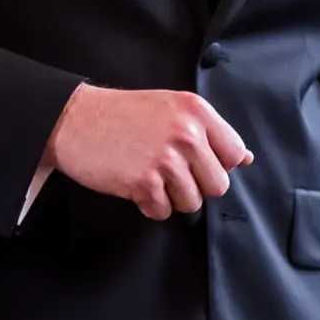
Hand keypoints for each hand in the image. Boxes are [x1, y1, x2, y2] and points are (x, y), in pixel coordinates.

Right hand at [43, 84, 249, 219]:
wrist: (74, 119)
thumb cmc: (120, 115)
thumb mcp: (171, 108)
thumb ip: (209, 132)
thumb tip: (244, 158)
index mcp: (196, 111)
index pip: (235, 153)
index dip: (216, 164)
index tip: (195, 161)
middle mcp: (186, 133)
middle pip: (218, 185)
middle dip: (195, 185)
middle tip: (168, 171)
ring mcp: (166, 159)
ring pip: (193, 203)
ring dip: (171, 197)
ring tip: (150, 175)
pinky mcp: (145, 182)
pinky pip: (164, 211)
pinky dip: (149, 204)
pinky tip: (135, 184)